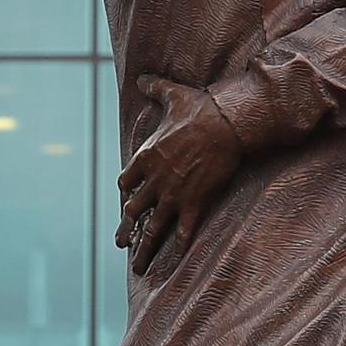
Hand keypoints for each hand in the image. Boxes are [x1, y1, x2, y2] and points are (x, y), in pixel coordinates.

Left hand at [114, 79, 247, 277]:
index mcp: (145, 157)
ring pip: (153, 228)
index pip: (127, 181)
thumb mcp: (172, 95)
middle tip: (120, 243)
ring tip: (136, 267)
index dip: (127, 190)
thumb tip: (141, 78)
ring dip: (144, 249)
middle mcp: (154, 180)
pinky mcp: (194, 202)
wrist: (225, 124)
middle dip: (127, 228)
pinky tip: (173, 262)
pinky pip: (184, 230)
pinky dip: (178, 247)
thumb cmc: (198, 109)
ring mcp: (173, 194)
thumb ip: (154, 88)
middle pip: (134, 210)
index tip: (127, 197)